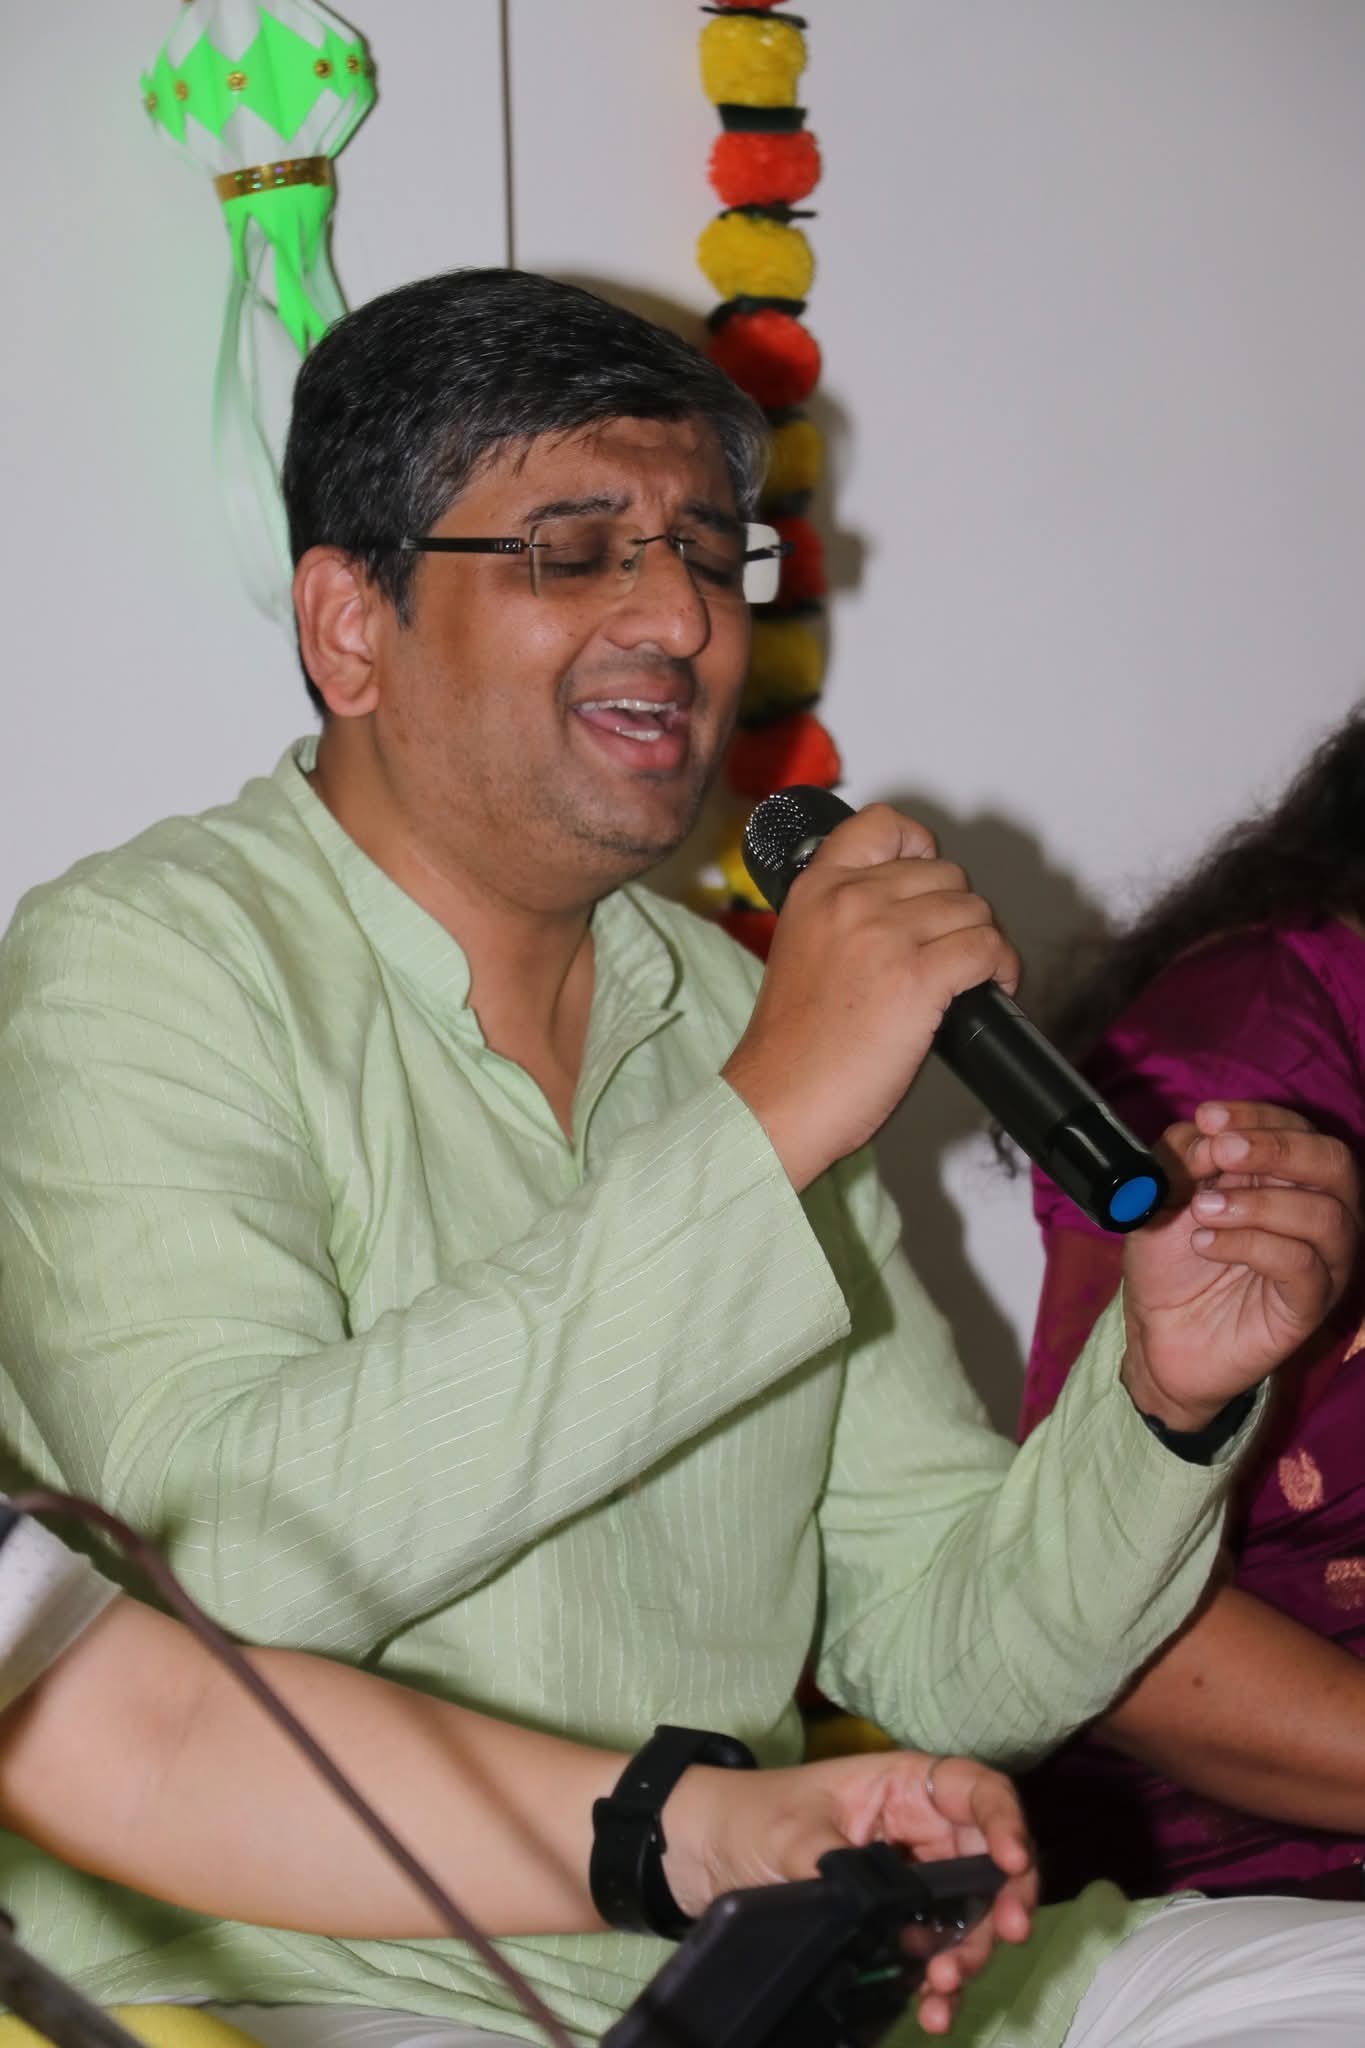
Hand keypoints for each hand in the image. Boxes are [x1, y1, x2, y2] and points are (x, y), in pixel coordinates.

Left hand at [661, 1748, 1034, 2036]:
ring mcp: (906, 1878)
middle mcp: (914, 1829)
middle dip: (999, 1904)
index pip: (974, 1792)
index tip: (1013, 1865)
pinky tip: (933, 2007)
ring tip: (947, 1984)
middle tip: (1001, 1941)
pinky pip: (933, 1949)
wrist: (698, 1854)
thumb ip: (842, 1865)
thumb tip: (885, 1901)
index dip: (1005, 1823)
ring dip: (970, 1951)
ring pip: (965, 1914)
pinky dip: (940, 1979)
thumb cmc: (745, 1818)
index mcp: (899, 1786)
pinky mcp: (891, 1922)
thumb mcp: (790, 1835)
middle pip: (984, 1861)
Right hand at [721, 805, 1019, 1189]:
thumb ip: (846, 918)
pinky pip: (987, 948)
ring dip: (983, 944)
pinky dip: (1001, 969)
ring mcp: (887, 935)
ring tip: (972, 976)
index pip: (882, 824)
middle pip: (945, 874)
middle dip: (957, 913)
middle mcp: (852, 900)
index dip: (919, 845)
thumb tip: (912, 916)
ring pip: (974, 910)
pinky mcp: (920, 977)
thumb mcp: (802, 950)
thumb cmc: (791, 1046)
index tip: (928, 875)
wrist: (779, 1099)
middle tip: (951, 951)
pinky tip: (989, 990)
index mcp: (816, 889)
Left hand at [1120, 1101, 1360, 1431]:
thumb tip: (1209, 1134)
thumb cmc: (1171, 1263)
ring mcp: (1320, 1263)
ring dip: (1258, 1203)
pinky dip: (1252, 1245)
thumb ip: (1185, 1158)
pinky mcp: (1308, 1307)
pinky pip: (1303, 1267)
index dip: (1257, 1116)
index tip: (1208, 1118)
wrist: (1157, 1336)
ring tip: (1203, 1209)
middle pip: (1334, 1163)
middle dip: (1277, 1148)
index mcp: (1285, 1179)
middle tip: (1222, 1154)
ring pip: (1327, 1216)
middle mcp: (1317, 1215)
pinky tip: (1205, 1244)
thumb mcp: (1164, 1196)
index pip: (1297, 1129)